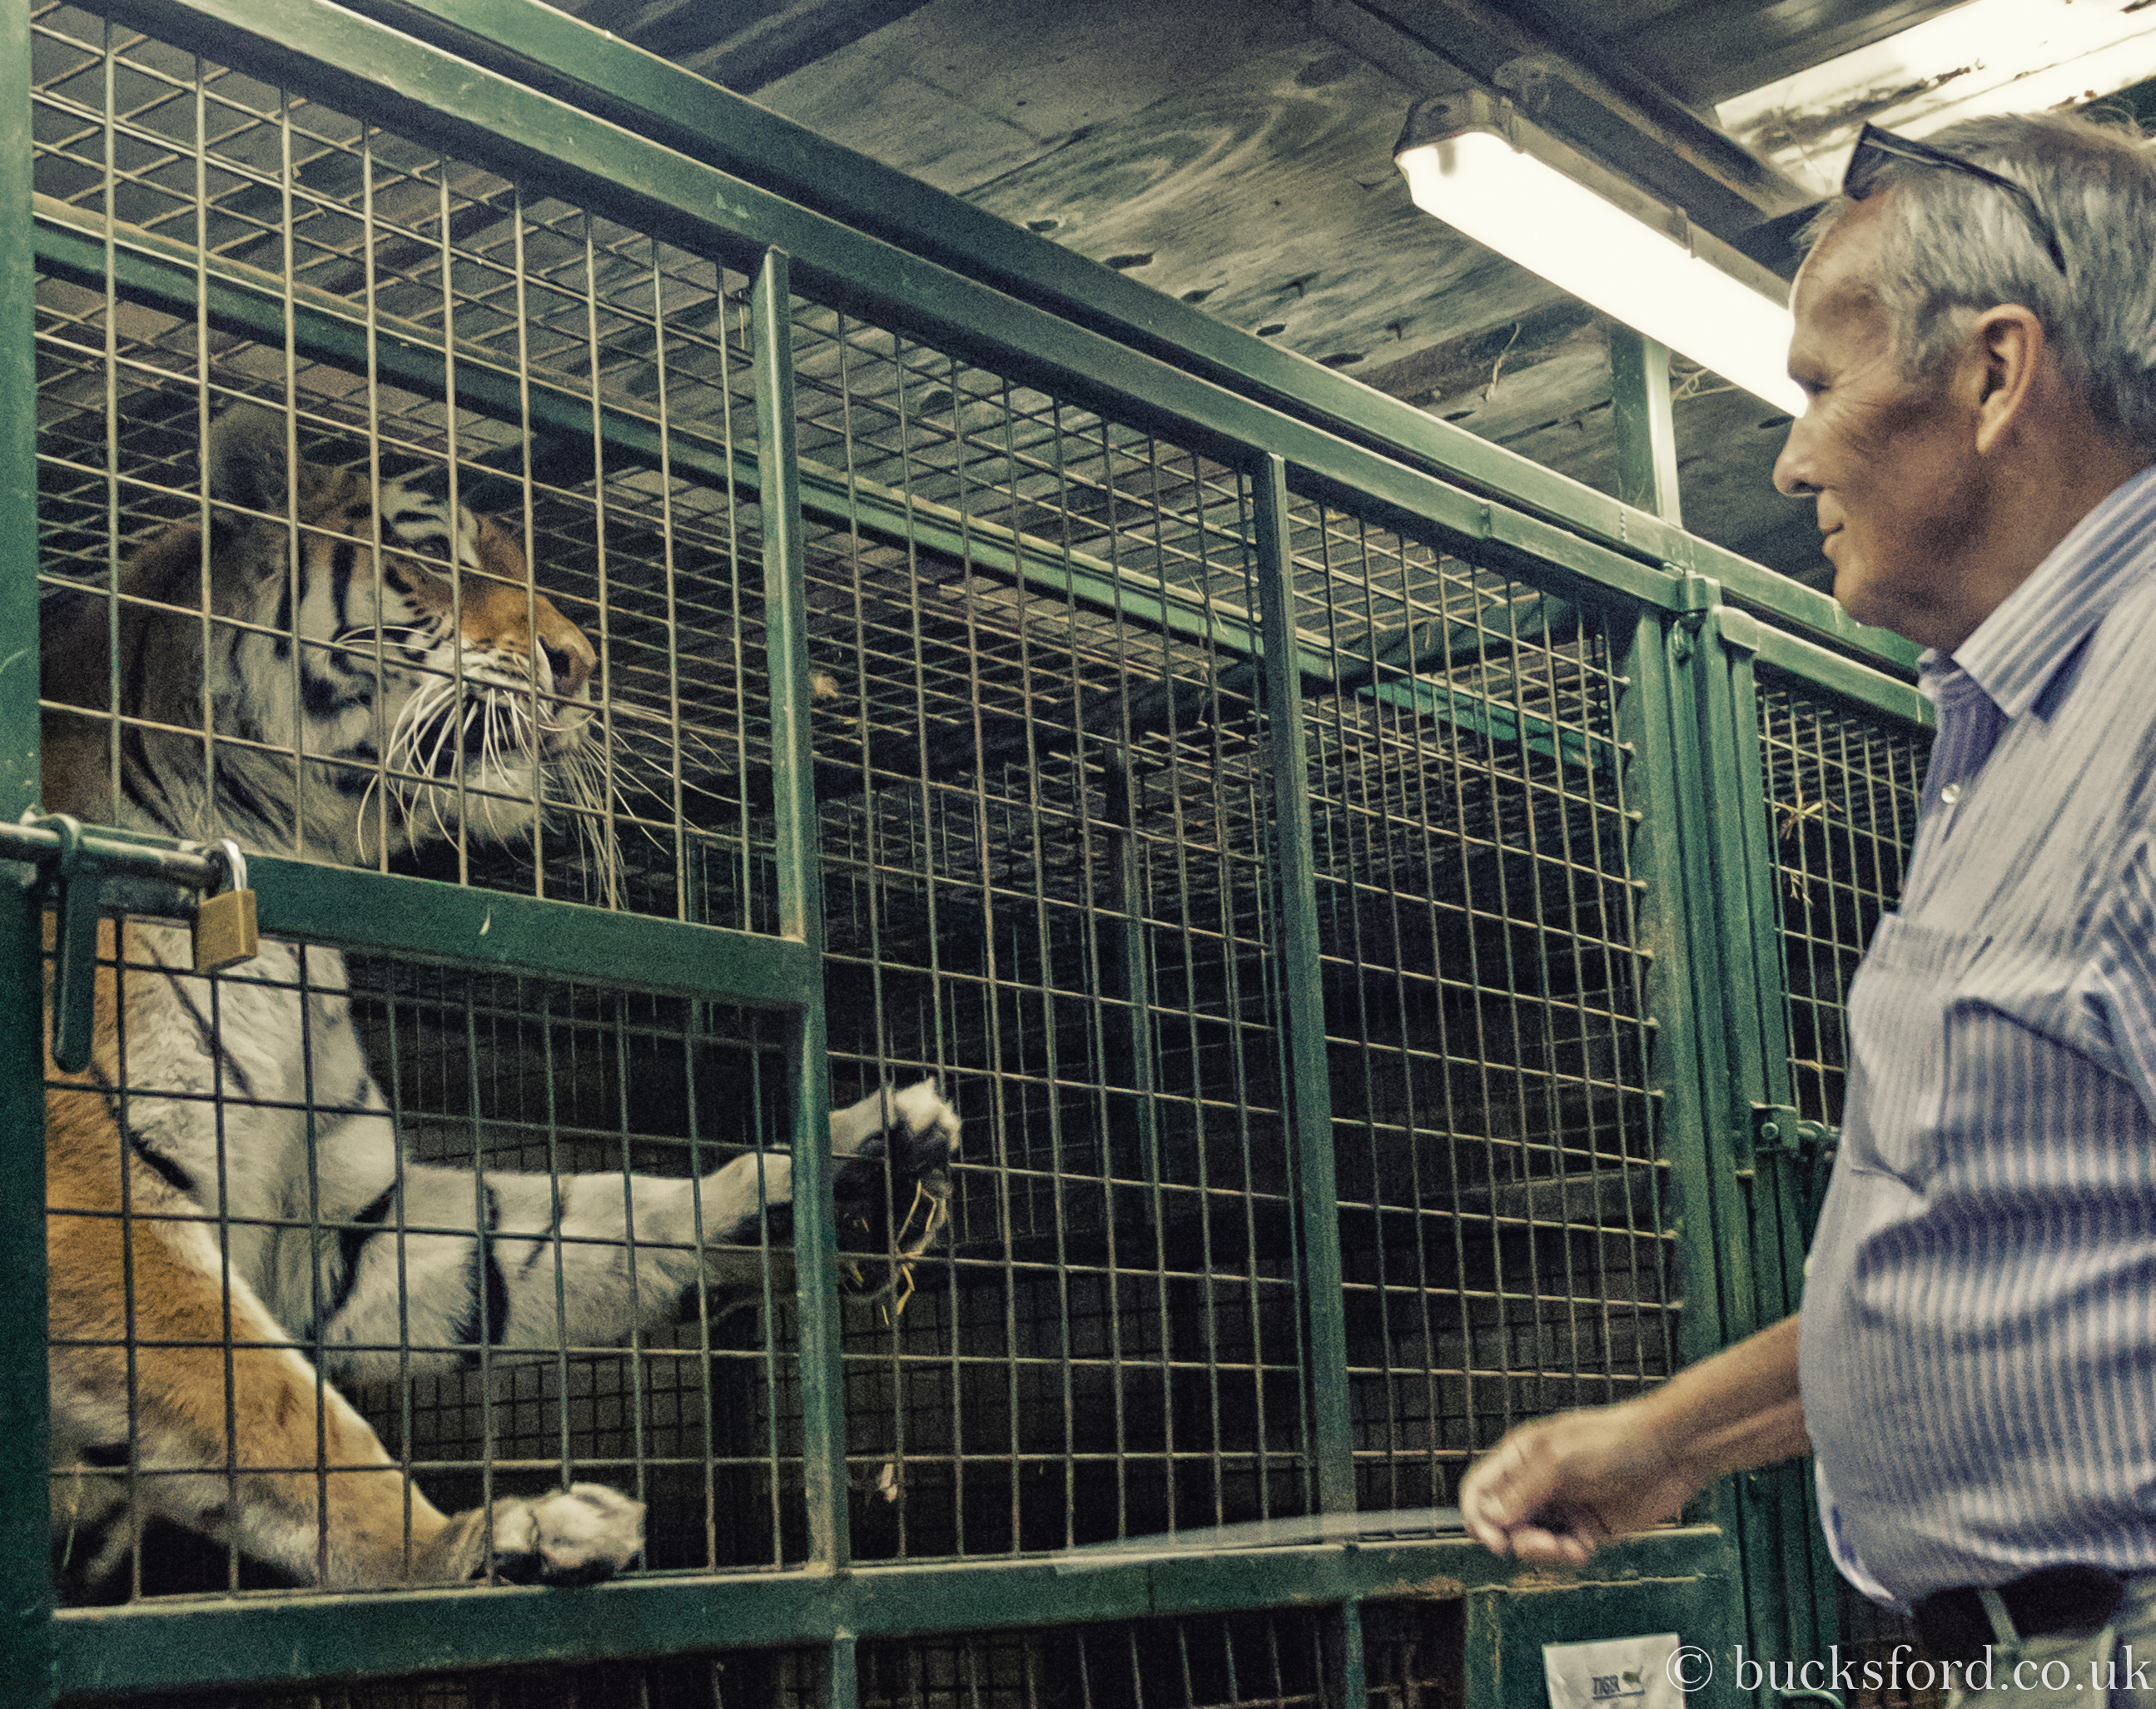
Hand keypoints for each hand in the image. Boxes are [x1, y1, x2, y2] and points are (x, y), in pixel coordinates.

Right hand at [1458, 1399, 1703, 1565]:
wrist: (1671, 1452)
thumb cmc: (1614, 1441)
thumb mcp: (1560, 1459)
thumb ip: (1522, 1490)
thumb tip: (1489, 1518)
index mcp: (1520, 1457)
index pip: (1479, 1490)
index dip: (1477, 1518)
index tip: (1495, 1541)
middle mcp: (1535, 1484)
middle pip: (1502, 1524)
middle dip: (1517, 1540)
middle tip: (1544, 1544)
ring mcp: (1561, 1507)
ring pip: (1531, 1542)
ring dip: (1544, 1552)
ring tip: (1568, 1548)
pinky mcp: (1586, 1529)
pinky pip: (1562, 1552)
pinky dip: (1567, 1556)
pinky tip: (1582, 1548)